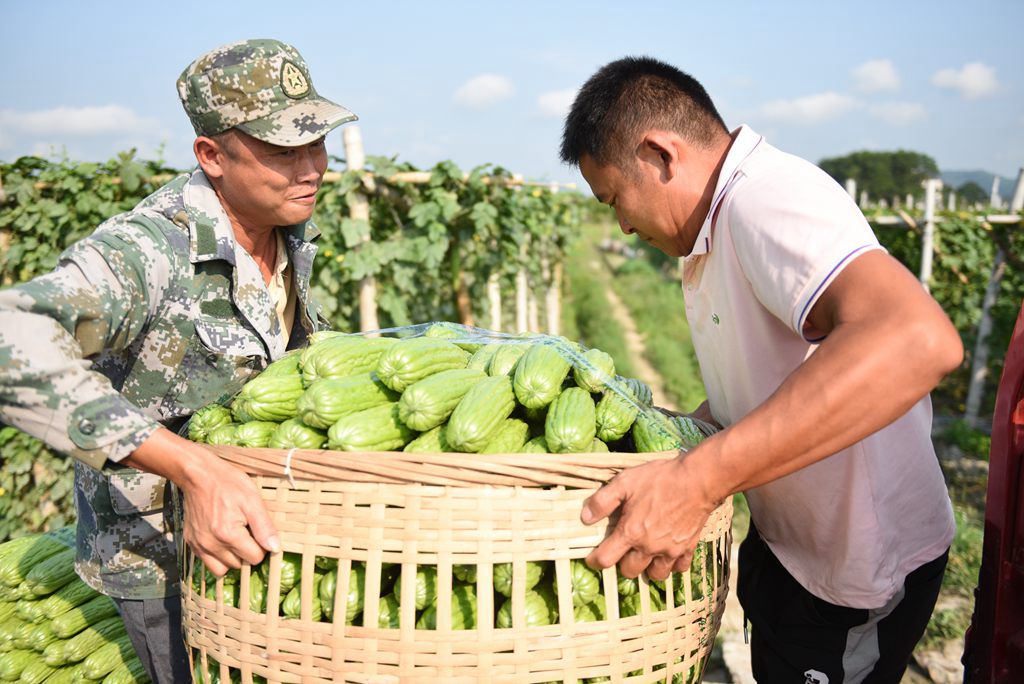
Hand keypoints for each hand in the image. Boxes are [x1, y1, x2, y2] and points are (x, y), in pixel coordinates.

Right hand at [122, 428, 279, 577]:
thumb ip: (264, 527)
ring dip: (232, 558)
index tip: (258, 531)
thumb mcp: (252, 500)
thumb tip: (275, 548)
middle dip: (246, 552)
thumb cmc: (228, 484)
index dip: (261, 546)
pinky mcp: (191, 542)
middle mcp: (212, 544)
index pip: (255, 558)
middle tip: (246, 532)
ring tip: (234, 538)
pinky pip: (207, 563)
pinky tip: (221, 540)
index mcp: (229, 534)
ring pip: (223, 569)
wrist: (198, 475)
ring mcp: (199, 545)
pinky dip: (217, 557)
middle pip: (240, 565)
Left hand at [581, 451, 717, 580]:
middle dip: (622, 564)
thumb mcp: (625, 482)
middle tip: (623, 550)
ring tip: (645, 554)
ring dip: (648, 568)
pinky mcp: (688, 548)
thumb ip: (602, 501)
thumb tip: (585, 518)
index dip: (595, 561)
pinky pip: (678, 568)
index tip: (593, 558)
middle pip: (630, 571)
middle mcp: (649, 547)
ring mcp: (670, 550)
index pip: (606, 560)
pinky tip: (667, 552)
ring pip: (655, 575)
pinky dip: (671, 564)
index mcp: (631, 533)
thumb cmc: (660, 479)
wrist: (698, 480)